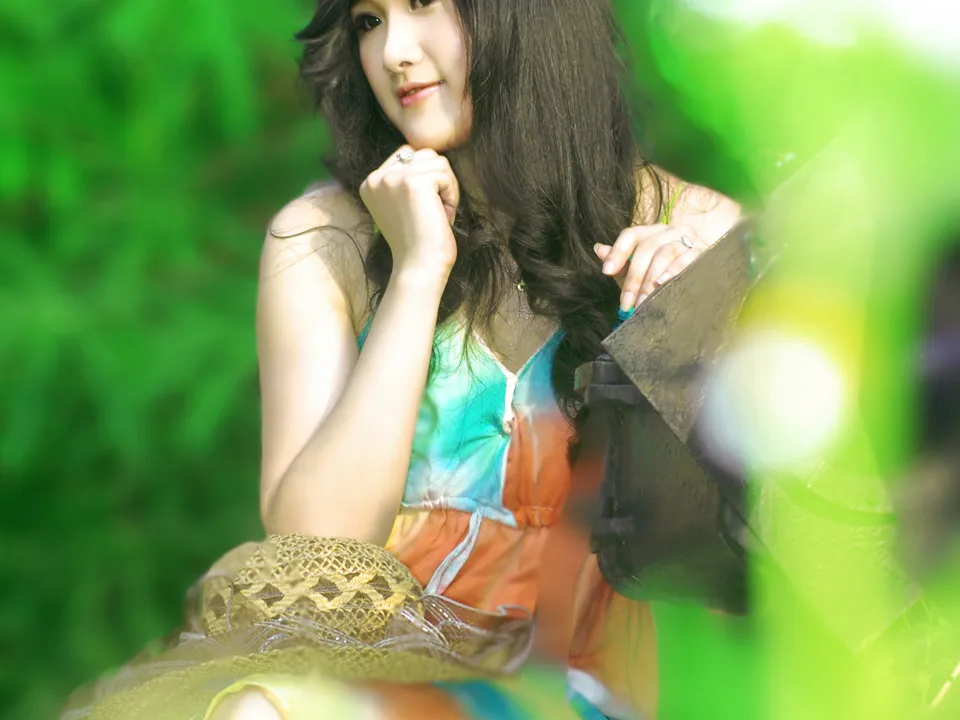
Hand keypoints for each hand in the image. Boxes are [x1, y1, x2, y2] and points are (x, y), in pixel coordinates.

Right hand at [360, 145, 459, 278]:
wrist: (419, 266)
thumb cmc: (418, 241)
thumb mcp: (402, 205)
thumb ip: (406, 179)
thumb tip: (429, 155)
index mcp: (370, 182)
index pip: (408, 156)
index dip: (426, 180)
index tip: (421, 210)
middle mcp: (376, 177)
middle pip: (424, 154)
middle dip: (437, 181)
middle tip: (433, 212)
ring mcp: (393, 178)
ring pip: (437, 161)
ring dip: (446, 188)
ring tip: (437, 214)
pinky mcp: (412, 182)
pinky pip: (445, 174)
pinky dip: (451, 195)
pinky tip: (441, 216)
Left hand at [594, 224, 707, 311]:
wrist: (706, 280)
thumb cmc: (667, 277)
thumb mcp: (641, 272)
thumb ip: (621, 264)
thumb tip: (598, 249)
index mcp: (652, 232)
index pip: (631, 235)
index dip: (617, 252)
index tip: (606, 272)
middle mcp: (670, 230)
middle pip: (646, 248)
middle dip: (634, 277)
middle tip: (626, 303)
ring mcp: (688, 238)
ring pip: (664, 253)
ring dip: (651, 280)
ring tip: (643, 301)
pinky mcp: (704, 250)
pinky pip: (687, 258)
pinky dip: (674, 271)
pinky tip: (663, 283)